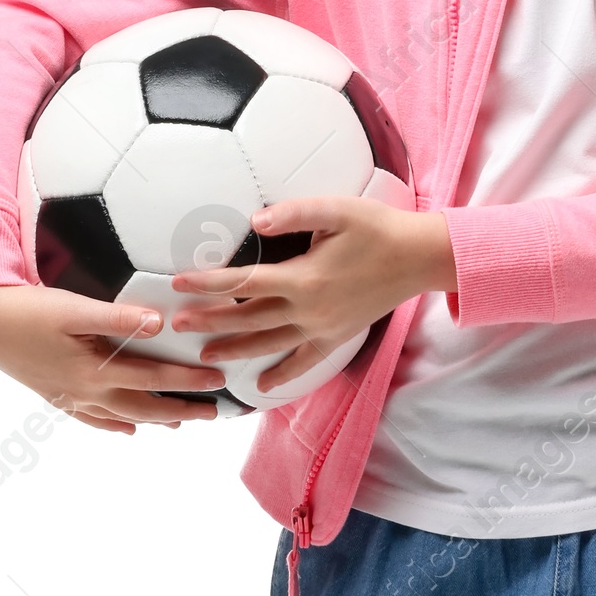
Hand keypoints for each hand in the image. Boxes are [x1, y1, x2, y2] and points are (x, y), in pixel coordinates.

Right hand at [0, 284, 229, 433]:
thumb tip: (159, 325)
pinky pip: (91, 418)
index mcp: (94, 372)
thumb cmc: (30, 310)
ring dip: (153, 419)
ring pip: (120, 415)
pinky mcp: (56, 395)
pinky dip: (113, 424)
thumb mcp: (74, 309)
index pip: (153, 379)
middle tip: (213, 413)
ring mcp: (69, 397)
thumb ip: (118, 318)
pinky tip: (127, 428)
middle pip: (143, 407)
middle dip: (180, 410)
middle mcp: (85, 392)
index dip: (188, 381)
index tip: (218, 382)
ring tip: (180, 422)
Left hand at [168, 198, 455, 393]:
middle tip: (177, 326)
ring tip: (204, 354)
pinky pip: (304, 362)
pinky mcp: (337, 336)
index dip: (208, 283)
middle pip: (248, 318)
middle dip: (210, 320)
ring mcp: (322, 327)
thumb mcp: (336, 210)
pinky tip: (261, 385)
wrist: (418, 257)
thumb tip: (255, 219)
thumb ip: (293, 213)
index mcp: (302, 277)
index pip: (243, 282)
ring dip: (234, 349)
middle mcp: (307, 309)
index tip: (178, 285)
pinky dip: (282, 375)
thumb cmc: (377, 227)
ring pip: (269, 344)